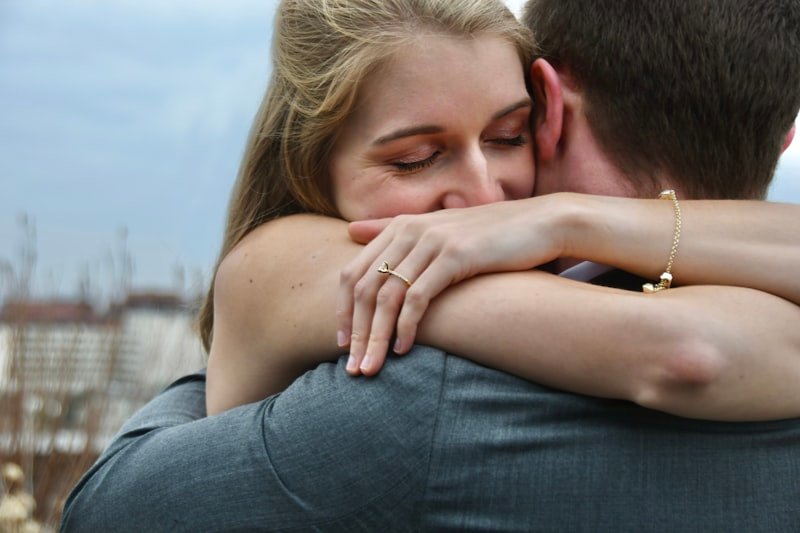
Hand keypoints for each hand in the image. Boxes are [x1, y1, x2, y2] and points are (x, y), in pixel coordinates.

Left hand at [337, 195, 568, 375]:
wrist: (540, 223)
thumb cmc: (489, 235)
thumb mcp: (437, 230)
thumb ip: (392, 231)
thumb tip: (351, 232)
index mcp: (400, 226)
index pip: (352, 273)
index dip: (342, 311)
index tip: (342, 345)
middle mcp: (410, 230)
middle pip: (364, 289)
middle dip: (355, 333)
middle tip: (353, 368)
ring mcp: (432, 241)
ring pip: (387, 297)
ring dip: (376, 338)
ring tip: (372, 368)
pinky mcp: (454, 255)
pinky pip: (418, 297)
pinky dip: (407, 326)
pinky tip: (404, 350)